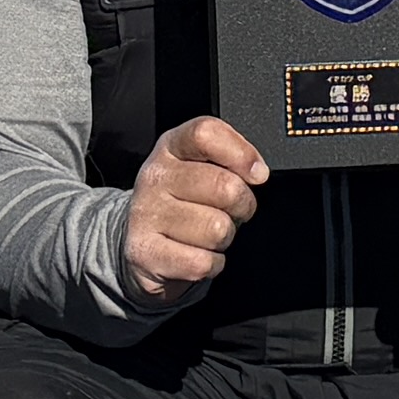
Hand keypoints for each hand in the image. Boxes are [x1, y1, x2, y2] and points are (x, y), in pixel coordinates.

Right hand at [119, 116, 264, 302]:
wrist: (141, 245)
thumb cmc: (183, 204)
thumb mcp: (201, 169)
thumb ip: (229, 160)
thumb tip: (257, 173)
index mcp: (171, 147)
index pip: (206, 133)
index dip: (241, 154)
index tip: (257, 174)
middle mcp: (155, 177)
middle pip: (223, 186)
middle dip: (243, 205)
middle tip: (234, 211)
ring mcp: (146, 215)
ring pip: (217, 229)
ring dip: (224, 239)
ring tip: (208, 235)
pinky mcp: (145, 252)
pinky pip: (202, 262)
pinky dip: (212, 264)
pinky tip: (199, 255)